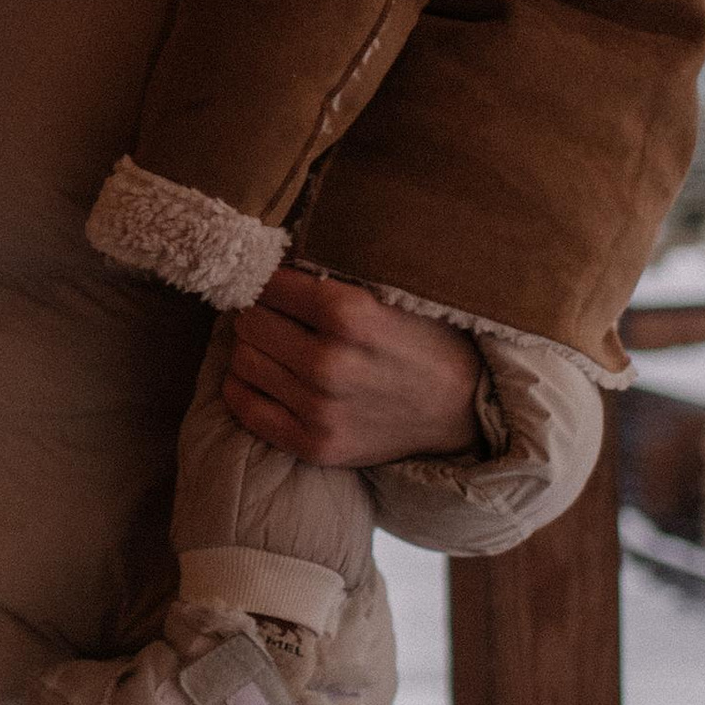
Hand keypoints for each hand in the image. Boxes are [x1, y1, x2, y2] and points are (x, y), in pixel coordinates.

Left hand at [220, 268, 481, 469]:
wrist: (462, 410)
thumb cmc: (425, 341)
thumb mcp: (391, 292)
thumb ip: (333, 276)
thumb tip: (269, 258)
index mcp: (350, 315)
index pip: (268, 284)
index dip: (268, 280)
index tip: (276, 284)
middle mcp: (329, 364)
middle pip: (249, 322)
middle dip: (258, 312)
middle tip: (275, 315)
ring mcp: (319, 410)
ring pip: (242, 361)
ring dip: (252, 349)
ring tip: (275, 346)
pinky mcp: (314, 445)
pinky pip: (244, 407)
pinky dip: (244, 387)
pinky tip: (267, 377)